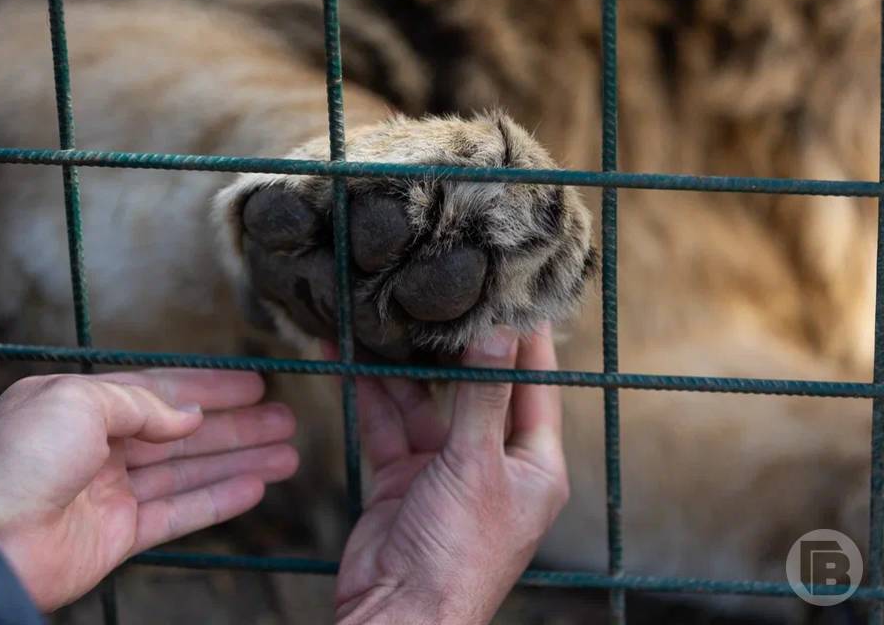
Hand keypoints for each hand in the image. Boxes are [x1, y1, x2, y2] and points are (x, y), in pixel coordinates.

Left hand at [0, 369, 297, 610]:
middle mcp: (100, 447)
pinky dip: (219, 501)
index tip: (256, 384)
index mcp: (84, 406)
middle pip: (185, 434)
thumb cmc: (20, 459)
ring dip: (239, 462)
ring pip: (190, 472)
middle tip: (285, 420)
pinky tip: (255, 487)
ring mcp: (112, 493)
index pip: (162, 390)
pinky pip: (180, 513)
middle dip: (238, 426)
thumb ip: (142, 404)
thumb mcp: (80, 401)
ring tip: (287, 454)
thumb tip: (188, 416)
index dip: (212, 388)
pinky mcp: (120, 536)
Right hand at [330, 323, 567, 624]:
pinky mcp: (402, 480)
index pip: (536, 388)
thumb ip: (482, 399)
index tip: (518, 296)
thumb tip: (499, 336)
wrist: (399, 615)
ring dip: (403, 373)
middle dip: (455, 351)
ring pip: (425, 406)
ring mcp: (444, 471)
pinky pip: (388, 428)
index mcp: (533, 466)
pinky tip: (354, 363)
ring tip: (387, 325)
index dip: (527, 342)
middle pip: (476, 392)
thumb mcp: (476, 466)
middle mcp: (492, 464)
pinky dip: (372, 398)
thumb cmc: (458, 554)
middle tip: (445, 301)